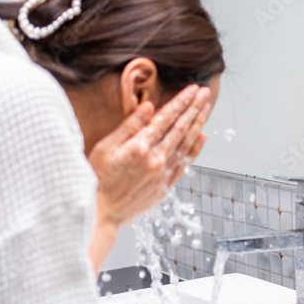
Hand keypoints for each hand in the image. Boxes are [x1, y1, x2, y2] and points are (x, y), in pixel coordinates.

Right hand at [89, 84, 212, 228]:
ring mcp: (162, 174)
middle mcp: (155, 160)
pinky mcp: (164, 187)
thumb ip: (129, 126)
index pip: (166, 118)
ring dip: (198, 125)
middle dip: (194, 108)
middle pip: (180, 129)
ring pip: (186, 144)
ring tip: (206, 109)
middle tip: (205, 94)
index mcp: (140, 147)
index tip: (192, 90)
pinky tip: (201, 137)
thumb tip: (148, 107)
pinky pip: (184, 164)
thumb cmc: (96, 179)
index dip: (181, 102)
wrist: (100, 214)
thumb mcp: (105, 147)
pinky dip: (195, 149)